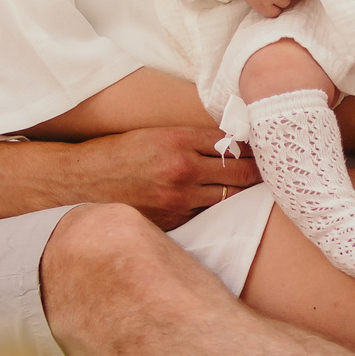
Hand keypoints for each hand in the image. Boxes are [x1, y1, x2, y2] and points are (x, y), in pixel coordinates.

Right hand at [86, 127, 259, 230]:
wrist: (84, 181)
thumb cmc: (121, 153)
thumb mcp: (157, 134)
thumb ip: (194, 140)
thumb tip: (232, 145)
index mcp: (178, 141)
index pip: (232, 144)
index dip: (253, 148)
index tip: (263, 148)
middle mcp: (182, 170)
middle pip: (240, 173)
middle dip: (257, 170)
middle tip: (270, 169)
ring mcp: (178, 199)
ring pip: (228, 196)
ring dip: (240, 191)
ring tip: (252, 185)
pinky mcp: (173, 220)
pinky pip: (205, 213)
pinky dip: (214, 207)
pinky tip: (219, 202)